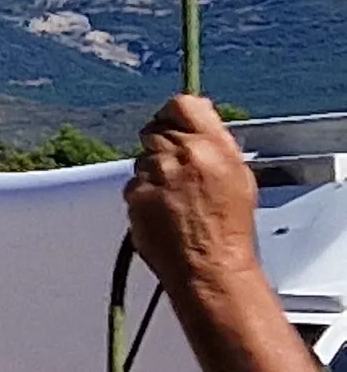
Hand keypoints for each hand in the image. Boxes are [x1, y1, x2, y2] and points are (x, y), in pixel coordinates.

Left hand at [128, 95, 265, 299]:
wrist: (209, 268)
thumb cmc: (229, 228)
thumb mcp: (238, 175)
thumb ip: (216, 140)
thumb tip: (199, 112)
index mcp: (212, 147)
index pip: (182, 104)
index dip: (176, 112)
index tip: (176, 121)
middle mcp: (181, 156)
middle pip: (155, 128)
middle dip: (162, 142)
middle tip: (175, 166)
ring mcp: (154, 175)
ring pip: (142, 157)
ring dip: (153, 170)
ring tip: (174, 197)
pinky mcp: (134, 195)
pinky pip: (133, 183)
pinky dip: (143, 192)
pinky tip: (163, 210)